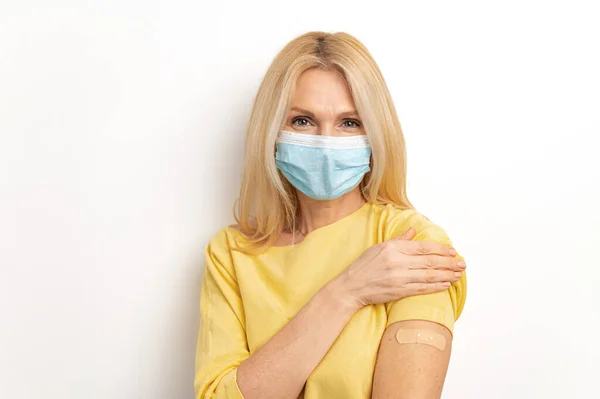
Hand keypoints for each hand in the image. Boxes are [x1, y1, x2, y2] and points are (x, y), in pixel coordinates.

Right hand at [332, 227, 464, 310]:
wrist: (351, 287)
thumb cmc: (363, 266)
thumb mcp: (379, 247)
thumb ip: (399, 240)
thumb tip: (414, 230)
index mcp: (393, 248)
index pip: (423, 247)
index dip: (440, 249)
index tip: (452, 251)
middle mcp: (397, 262)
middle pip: (429, 262)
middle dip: (449, 263)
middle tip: (462, 263)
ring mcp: (399, 277)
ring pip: (429, 276)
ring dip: (447, 275)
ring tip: (458, 274)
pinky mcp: (399, 291)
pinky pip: (422, 288)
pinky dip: (436, 286)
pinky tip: (446, 284)